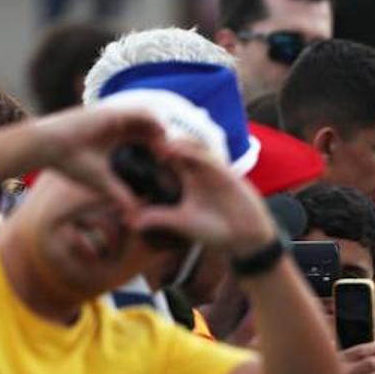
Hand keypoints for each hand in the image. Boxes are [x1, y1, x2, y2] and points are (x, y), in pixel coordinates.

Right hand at [35, 105, 167, 214]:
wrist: (47, 145)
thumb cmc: (69, 162)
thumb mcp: (101, 181)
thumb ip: (120, 194)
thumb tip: (135, 213)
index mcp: (115, 137)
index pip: (144, 140)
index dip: (158, 150)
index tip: (168, 166)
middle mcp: (117, 124)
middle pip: (149, 129)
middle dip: (164, 142)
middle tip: (176, 158)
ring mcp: (115, 116)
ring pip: (147, 120)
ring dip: (161, 132)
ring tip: (171, 149)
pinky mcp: (112, 112)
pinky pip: (139, 113)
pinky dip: (152, 122)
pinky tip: (162, 136)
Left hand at [131, 139, 274, 253]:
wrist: (245, 238)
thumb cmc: (217, 231)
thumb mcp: (182, 222)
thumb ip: (158, 218)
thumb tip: (131, 221)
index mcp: (188, 179)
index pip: (168, 158)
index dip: (152, 151)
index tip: (129, 146)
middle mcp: (199, 170)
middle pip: (178, 146)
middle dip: (161, 139)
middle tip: (138, 135)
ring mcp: (213, 170)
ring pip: (192, 147)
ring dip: (174, 143)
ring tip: (153, 142)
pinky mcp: (225, 173)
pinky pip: (207, 158)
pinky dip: (191, 152)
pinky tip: (174, 149)